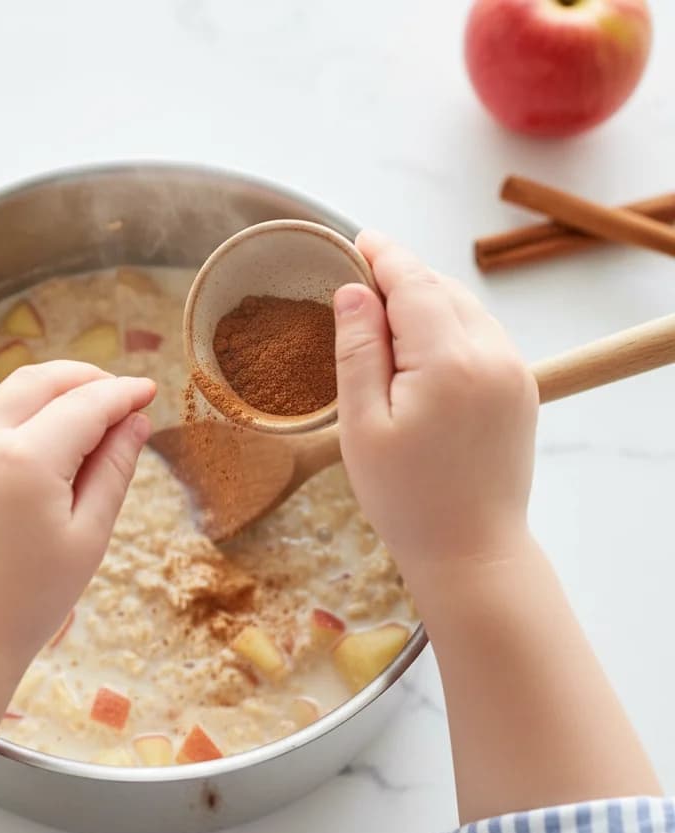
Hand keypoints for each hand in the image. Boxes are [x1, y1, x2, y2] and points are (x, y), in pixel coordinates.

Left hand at [0, 361, 155, 674]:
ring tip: (51, 416)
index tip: (146, 391)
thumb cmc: (29, 602)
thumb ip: (114, 471)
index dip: (122, 394)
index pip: (86, 404)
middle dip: (82, 379)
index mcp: (26, 459)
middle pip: (37, 381)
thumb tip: (135, 423)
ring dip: (23, 392)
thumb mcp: (88, 538)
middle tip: (113, 395)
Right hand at [333, 232, 538, 578]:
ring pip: (466, 310)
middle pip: (442, 290)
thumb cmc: (406, 498)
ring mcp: (514, 372)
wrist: (471, 550)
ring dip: (426, 301)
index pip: (414, 283)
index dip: (384, 256)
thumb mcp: (362, 426)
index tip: (358, 239)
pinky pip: (483, 336)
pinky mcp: (522, 389)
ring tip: (384, 314)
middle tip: (359, 280)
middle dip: (402, 277)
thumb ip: (358, 351)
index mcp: (449, 362)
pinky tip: (420, 346)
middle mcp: (492, 355)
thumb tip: (353, 291)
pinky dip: (450, 326)